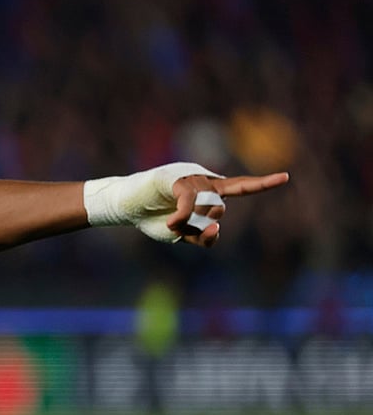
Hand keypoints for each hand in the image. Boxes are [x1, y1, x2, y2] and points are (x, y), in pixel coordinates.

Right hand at [167, 172, 289, 246]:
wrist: (129, 206)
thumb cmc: (155, 218)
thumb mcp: (183, 236)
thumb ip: (203, 237)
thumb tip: (216, 228)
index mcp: (210, 192)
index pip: (240, 187)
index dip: (262, 183)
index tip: (285, 177)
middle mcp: (205, 182)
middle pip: (218, 210)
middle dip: (200, 226)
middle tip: (179, 229)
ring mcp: (192, 179)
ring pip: (206, 208)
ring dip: (189, 223)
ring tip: (171, 222)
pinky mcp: (176, 179)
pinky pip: (189, 202)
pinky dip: (182, 217)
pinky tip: (172, 223)